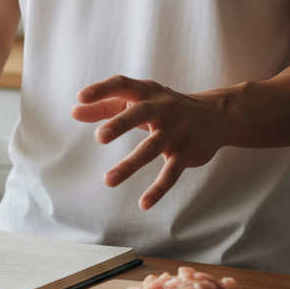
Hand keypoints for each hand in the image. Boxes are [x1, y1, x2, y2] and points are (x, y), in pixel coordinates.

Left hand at [71, 75, 226, 209]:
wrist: (215, 116)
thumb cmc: (165, 106)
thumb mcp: (139, 100)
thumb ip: (106, 106)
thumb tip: (74, 111)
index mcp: (148, 92)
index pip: (123, 85)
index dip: (102, 90)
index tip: (81, 97)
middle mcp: (163, 108)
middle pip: (141, 113)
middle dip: (121, 124)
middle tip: (99, 137)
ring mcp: (176, 131)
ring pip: (152, 148)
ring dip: (130, 165)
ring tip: (108, 180)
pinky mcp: (186, 153)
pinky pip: (171, 173)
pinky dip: (158, 189)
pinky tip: (143, 204)